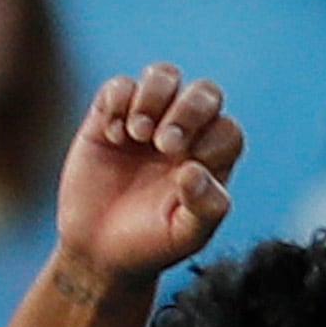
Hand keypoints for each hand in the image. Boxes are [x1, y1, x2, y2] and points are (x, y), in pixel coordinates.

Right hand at [55, 64, 243, 288]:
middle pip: (205, 92)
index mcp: (210, 158)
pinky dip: (118, 102)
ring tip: (137, 134)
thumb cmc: (150, 244)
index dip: (211, 139)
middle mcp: (185, 133)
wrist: (98, 251)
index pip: (227, 129)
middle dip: (188, 111)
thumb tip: (194, 169)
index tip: (186, 169)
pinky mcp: (109, 116)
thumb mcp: (185, 236)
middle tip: (164, 145)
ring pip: (164, 75)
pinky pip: (120, 85)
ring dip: (153, 97)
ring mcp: (148, 119)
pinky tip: (113, 135)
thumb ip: (205, 208)